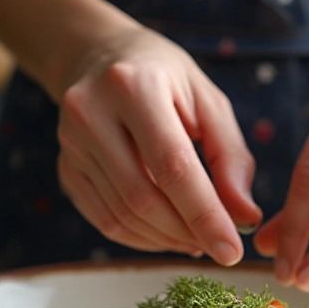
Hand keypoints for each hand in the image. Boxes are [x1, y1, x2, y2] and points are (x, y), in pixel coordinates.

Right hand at [54, 26, 262, 263]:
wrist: (99, 56)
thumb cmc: (164, 77)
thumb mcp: (208, 101)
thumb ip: (230, 158)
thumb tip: (244, 218)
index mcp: (135, 86)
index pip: (172, 167)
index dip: (204, 215)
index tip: (231, 252)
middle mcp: (92, 113)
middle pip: (143, 197)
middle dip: (186, 232)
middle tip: (219, 246)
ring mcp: (70, 143)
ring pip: (122, 215)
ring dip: (166, 239)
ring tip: (197, 239)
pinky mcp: (65, 166)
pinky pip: (104, 219)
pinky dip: (141, 238)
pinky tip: (168, 234)